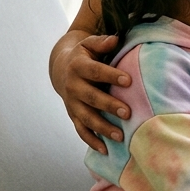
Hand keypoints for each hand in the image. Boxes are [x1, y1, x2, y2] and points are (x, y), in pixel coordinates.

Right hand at [55, 33, 131, 153]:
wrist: (61, 68)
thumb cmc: (84, 55)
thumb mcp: (89, 44)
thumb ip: (102, 43)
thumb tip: (115, 39)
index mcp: (78, 67)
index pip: (95, 71)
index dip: (111, 76)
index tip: (129, 81)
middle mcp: (73, 86)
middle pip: (91, 97)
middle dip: (109, 105)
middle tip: (128, 112)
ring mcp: (72, 103)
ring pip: (86, 118)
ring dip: (102, 128)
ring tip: (120, 136)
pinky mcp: (73, 115)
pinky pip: (81, 131)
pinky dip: (92, 141)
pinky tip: (105, 151)